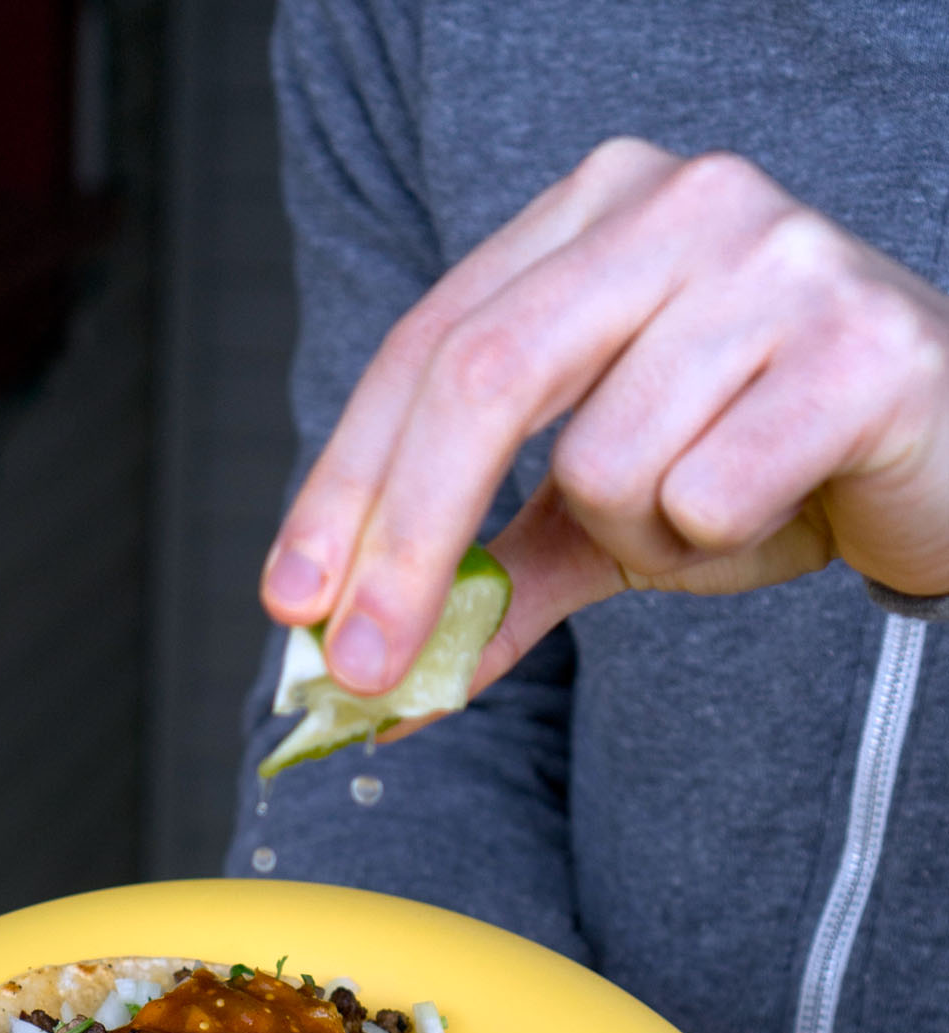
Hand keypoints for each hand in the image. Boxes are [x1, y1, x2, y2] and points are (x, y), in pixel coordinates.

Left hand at [261, 139, 948, 702]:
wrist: (947, 457)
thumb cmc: (765, 457)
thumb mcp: (601, 516)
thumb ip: (488, 576)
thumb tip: (369, 686)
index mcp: (593, 213)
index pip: (427, 345)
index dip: (344, 485)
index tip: (291, 605)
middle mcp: (678, 203)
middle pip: (482, 376)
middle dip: (404, 543)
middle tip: (361, 670)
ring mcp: (776, 258)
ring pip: (605, 461)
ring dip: (640, 538)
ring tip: (718, 508)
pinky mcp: (860, 341)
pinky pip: (708, 492)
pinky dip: (722, 540)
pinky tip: (784, 502)